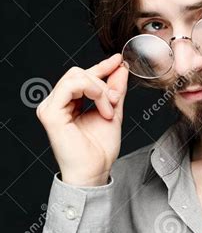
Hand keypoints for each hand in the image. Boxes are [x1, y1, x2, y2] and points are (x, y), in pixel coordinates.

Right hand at [36, 53, 128, 185]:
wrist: (95, 171)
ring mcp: (51, 107)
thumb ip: (115, 90)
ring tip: (110, 108)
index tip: (118, 61)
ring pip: (75, 76)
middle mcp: (56, 103)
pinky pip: (70, 86)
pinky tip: (103, 108)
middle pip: (78, 73)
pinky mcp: (50, 113)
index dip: (101, 67)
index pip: (82, 77)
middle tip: (116, 100)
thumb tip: (119, 68)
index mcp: (68, 103)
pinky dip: (92, 92)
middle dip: (102, 83)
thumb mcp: (113, 112)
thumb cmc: (100, 150)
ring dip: (100, 89)